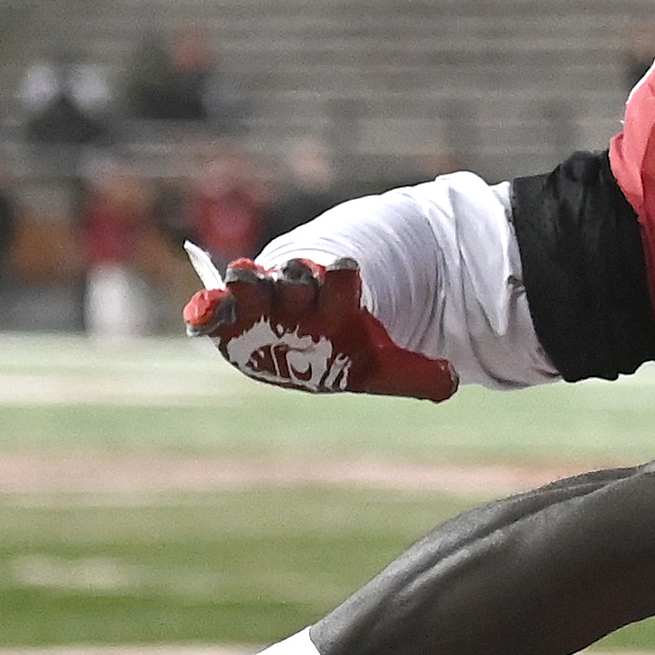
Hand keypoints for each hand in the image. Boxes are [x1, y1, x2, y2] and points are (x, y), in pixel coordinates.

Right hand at [187, 256, 456, 400]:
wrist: (304, 336)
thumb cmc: (342, 348)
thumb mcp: (380, 366)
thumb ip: (418, 374)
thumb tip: (452, 381)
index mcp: (336, 299)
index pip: (342, 277)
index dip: (342, 275)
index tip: (344, 272)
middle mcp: (296, 294)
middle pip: (294, 276)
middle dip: (293, 276)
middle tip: (292, 277)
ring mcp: (259, 302)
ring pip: (252, 283)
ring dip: (248, 281)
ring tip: (244, 280)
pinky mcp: (227, 319)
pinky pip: (212, 311)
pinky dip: (205, 310)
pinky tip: (203, 314)